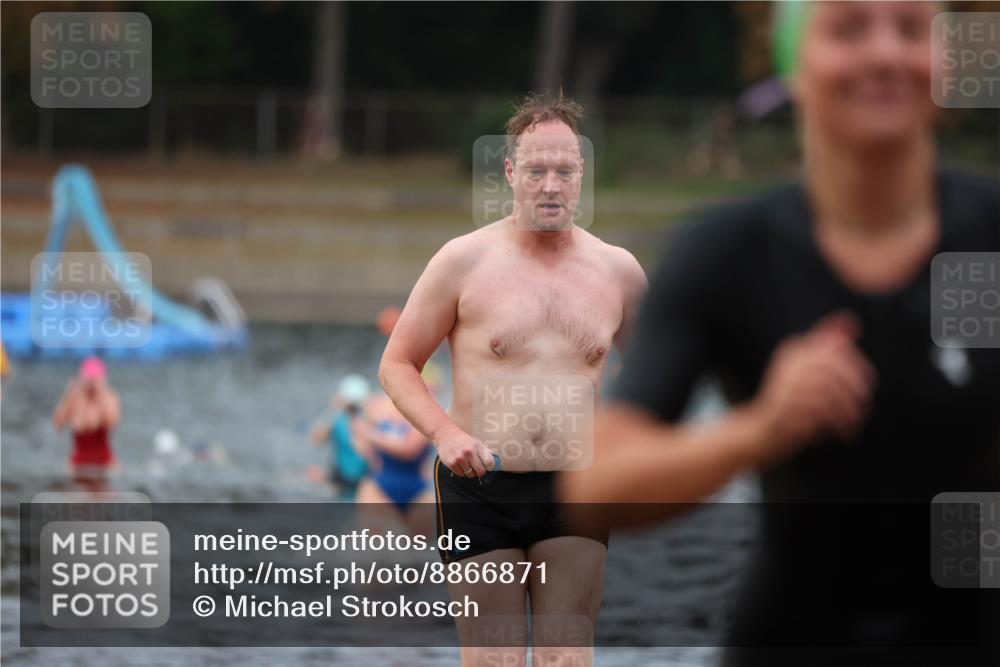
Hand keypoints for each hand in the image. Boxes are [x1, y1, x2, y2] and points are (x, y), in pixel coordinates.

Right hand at [434, 424, 495, 477]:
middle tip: (477, 468)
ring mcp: (459, 458)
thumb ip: (485, 452)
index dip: (490, 467)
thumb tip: (494, 464)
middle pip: (480, 472)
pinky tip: (459, 464)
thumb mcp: (476, 442)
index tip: (487, 466)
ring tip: (467, 464)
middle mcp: (469, 452)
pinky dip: (461, 472)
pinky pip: (461, 474)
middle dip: (480, 472)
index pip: (489, 462)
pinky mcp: (451, 463)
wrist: (445, 434)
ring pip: (470, 474)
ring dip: (470, 472)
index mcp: (477, 446)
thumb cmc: (463, 439)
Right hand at [748, 312, 875, 464]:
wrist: (762, 431)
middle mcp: (787, 365)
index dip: (856, 364)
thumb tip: (851, 319)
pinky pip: (819, 413)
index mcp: (793, 351)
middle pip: (831, 367)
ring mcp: (783, 387)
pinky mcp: (784, 409)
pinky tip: (843, 431)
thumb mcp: (808, 368)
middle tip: (866, 402)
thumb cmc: (791, 400)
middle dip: (854, 386)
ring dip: (847, 409)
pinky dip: (836, 423)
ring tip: (855, 422)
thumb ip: (828, 343)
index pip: (832, 347)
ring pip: (827, 391)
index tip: (869, 382)